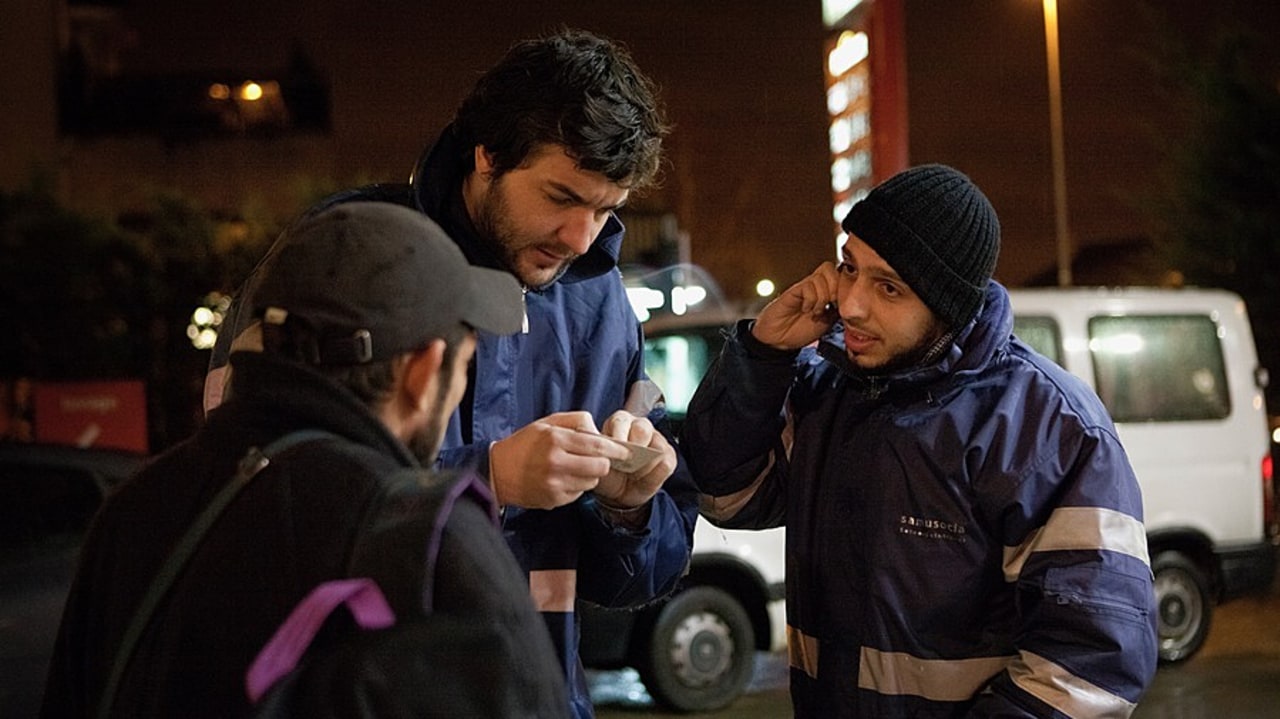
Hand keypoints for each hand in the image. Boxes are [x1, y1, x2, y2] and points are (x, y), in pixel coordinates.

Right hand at [488, 411, 630, 509]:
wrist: (497, 472)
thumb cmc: (524, 444)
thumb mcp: (547, 423)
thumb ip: (576, 420)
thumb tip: (599, 430)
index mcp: (556, 439)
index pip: (597, 445)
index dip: (616, 449)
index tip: (626, 451)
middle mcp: (556, 462)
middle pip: (600, 467)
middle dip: (604, 463)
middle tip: (599, 460)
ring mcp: (555, 484)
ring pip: (592, 482)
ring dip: (590, 475)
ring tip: (575, 468)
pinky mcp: (553, 500)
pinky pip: (579, 493)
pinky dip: (577, 486)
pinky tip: (563, 479)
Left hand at [591, 410, 676, 510]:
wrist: (618, 495)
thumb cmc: (606, 472)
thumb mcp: (593, 458)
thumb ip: (590, 440)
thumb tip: (583, 422)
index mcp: (620, 422)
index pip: (621, 420)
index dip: (618, 435)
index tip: (613, 450)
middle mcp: (640, 426)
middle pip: (643, 428)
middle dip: (634, 446)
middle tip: (626, 462)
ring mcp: (657, 440)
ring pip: (657, 447)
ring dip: (643, 465)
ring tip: (632, 475)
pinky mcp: (669, 457)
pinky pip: (665, 464)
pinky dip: (653, 476)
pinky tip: (642, 480)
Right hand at [752, 261, 839, 349]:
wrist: (779, 340)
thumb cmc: (800, 331)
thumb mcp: (828, 322)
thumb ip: (838, 309)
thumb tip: (850, 301)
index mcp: (824, 291)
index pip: (838, 274)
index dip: (843, 286)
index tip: (841, 305)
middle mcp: (813, 286)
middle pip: (830, 268)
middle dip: (835, 287)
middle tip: (831, 305)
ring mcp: (803, 288)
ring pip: (820, 276)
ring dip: (822, 297)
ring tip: (816, 311)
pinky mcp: (793, 292)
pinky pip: (807, 286)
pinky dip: (811, 300)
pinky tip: (806, 309)